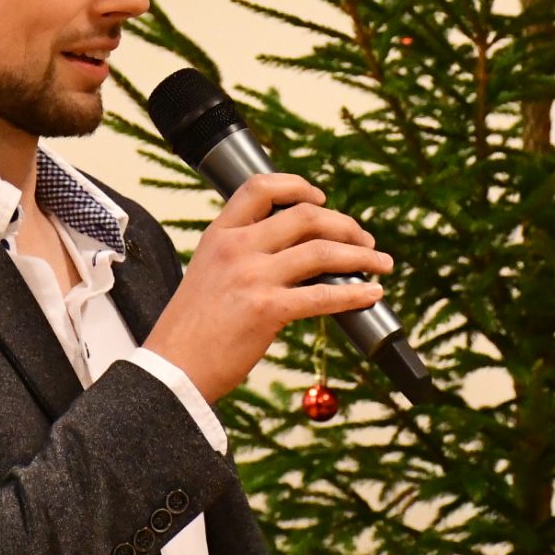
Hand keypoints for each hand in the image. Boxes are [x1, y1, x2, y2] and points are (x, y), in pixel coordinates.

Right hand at [143, 172, 392, 402]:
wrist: (173, 369)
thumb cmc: (191, 329)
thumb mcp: (207, 272)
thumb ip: (241, 255)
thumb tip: (293, 254)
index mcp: (220, 235)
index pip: (260, 188)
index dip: (297, 186)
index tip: (320, 198)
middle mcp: (237, 248)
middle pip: (306, 216)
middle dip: (345, 225)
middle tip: (365, 239)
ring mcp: (252, 277)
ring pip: (323, 250)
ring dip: (361, 255)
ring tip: (381, 263)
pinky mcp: (268, 310)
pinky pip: (324, 295)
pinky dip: (355, 293)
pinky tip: (371, 294)